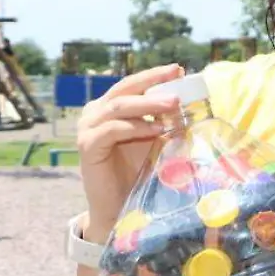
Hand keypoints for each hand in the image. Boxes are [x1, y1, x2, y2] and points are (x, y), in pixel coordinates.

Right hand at [76, 63, 185, 231]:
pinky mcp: (87, 146)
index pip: (133, 84)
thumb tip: (187, 99)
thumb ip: (164, 118)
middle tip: (177, 79)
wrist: (119, 206)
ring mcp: (88, 128)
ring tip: (173, 104)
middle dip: (152, 82)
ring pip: (118, 106)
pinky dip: (135, 127)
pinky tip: (157, 130)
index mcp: (110, 106)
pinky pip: (111, 130)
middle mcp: (95, 112)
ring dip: (147, 104)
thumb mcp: (155, 139)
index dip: (154, 75)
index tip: (178, 69)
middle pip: (124, 89)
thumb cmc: (138, 171)